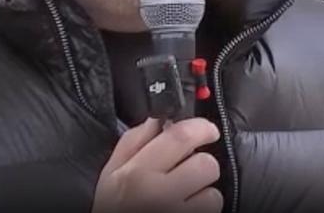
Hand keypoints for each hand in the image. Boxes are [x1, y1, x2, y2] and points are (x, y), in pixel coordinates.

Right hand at [92, 118, 222, 212]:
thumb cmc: (113, 209)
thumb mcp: (110, 174)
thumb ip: (133, 142)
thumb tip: (156, 120)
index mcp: (137, 172)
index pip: (180, 137)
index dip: (201, 127)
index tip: (207, 129)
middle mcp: (158, 194)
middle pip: (205, 164)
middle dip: (203, 162)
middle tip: (190, 168)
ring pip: (213, 193)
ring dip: (204, 191)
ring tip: (185, 195)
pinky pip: (211, 211)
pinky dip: (203, 209)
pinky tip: (186, 208)